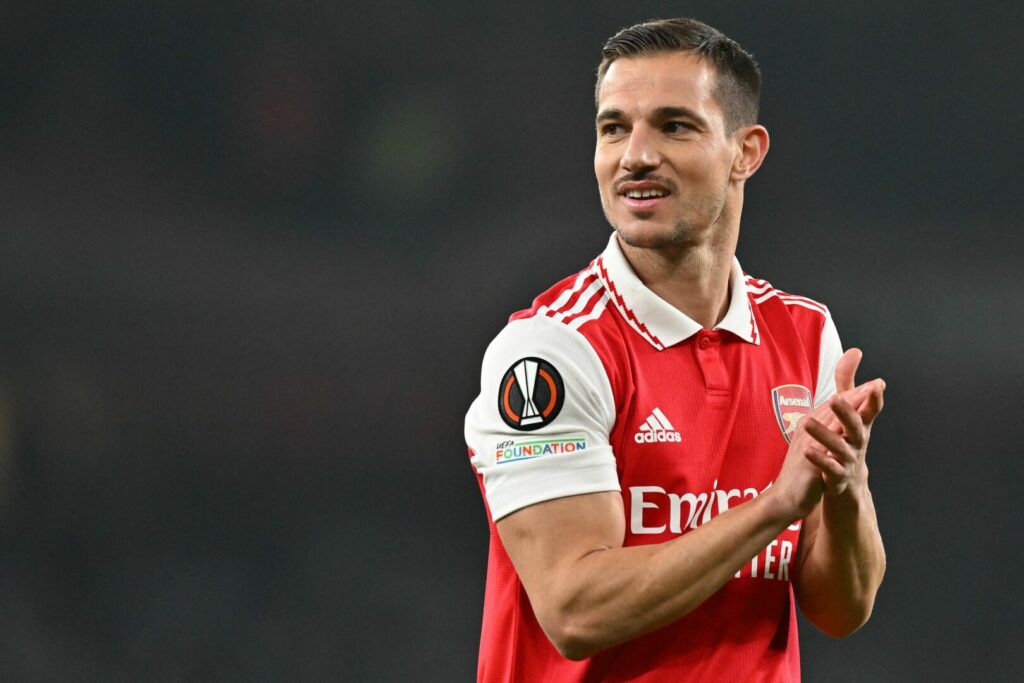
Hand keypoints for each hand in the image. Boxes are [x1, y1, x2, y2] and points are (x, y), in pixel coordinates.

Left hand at [802, 349, 884, 497]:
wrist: (848, 487)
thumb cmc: (847, 441)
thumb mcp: (848, 413)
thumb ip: (848, 384)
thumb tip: (854, 351)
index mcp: (861, 426)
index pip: (869, 409)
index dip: (874, 397)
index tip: (878, 384)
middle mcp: (858, 442)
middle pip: (856, 427)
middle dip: (848, 413)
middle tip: (837, 399)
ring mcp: (848, 461)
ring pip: (839, 448)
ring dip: (825, 436)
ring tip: (808, 423)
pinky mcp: (837, 478)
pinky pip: (829, 469)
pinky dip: (820, 460)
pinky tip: (807, 451)